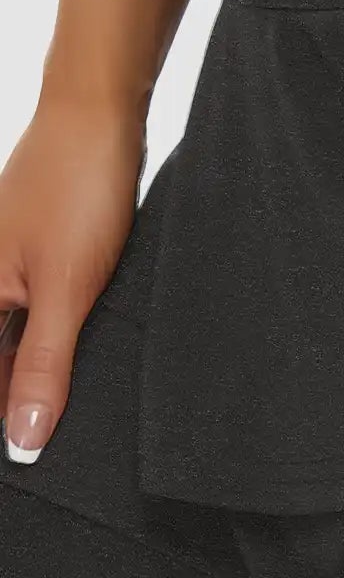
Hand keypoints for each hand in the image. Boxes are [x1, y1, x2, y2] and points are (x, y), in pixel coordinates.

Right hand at [0, 93, 143, 461]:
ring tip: (51, 426)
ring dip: (27, 379)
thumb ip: (43, 367)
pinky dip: (42, 348)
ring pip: (8, 343)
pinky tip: (69, 371)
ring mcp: (2, 269)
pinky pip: (26, 319)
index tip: (18, 461)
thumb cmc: (79, 193)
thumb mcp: (66, 293)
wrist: (99, 115)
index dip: (1, 418)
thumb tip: (22, 442)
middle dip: (13, 401)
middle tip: (35, 450)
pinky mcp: (31, 258)